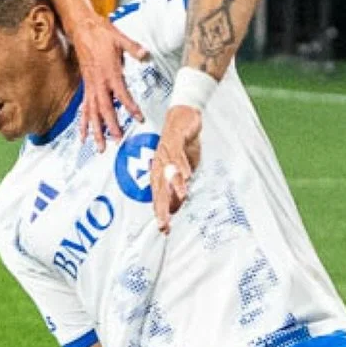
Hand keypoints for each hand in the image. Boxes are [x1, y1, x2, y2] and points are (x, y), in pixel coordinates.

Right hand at [72, 9, 148, 147]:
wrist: (82, 29)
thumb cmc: (101, 33)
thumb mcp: (120, 37)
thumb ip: (133, 47)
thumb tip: (145, 54)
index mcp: (109, 73)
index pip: (121, 94)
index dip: (130, 107)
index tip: (138, 118)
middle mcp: (98, 83)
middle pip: (104, 109)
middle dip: (111, 126)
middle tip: (117, 140)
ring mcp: (90, 86)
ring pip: (92, 113)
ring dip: (96, 130)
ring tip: (99, 147)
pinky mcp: (86, 87)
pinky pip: (84, 109)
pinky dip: (84, 123)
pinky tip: (83, 135)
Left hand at [151, 104, 202, 233]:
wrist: (183, 117)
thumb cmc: (182, 145)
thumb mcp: (184, 169)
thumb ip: (179, 186)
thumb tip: (177, 206)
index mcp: (160, 173)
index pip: (159, 197)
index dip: (161, 212)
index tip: (164, 229)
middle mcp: (160, 165)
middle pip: (160, 188)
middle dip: (162, 206)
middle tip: (164, 222)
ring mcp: (166, 152)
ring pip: (169, 172)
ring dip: (174, 185)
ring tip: (181, 197)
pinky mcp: (174, 140)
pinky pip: (177, 154)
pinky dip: (181, 164)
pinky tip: (186, 174)